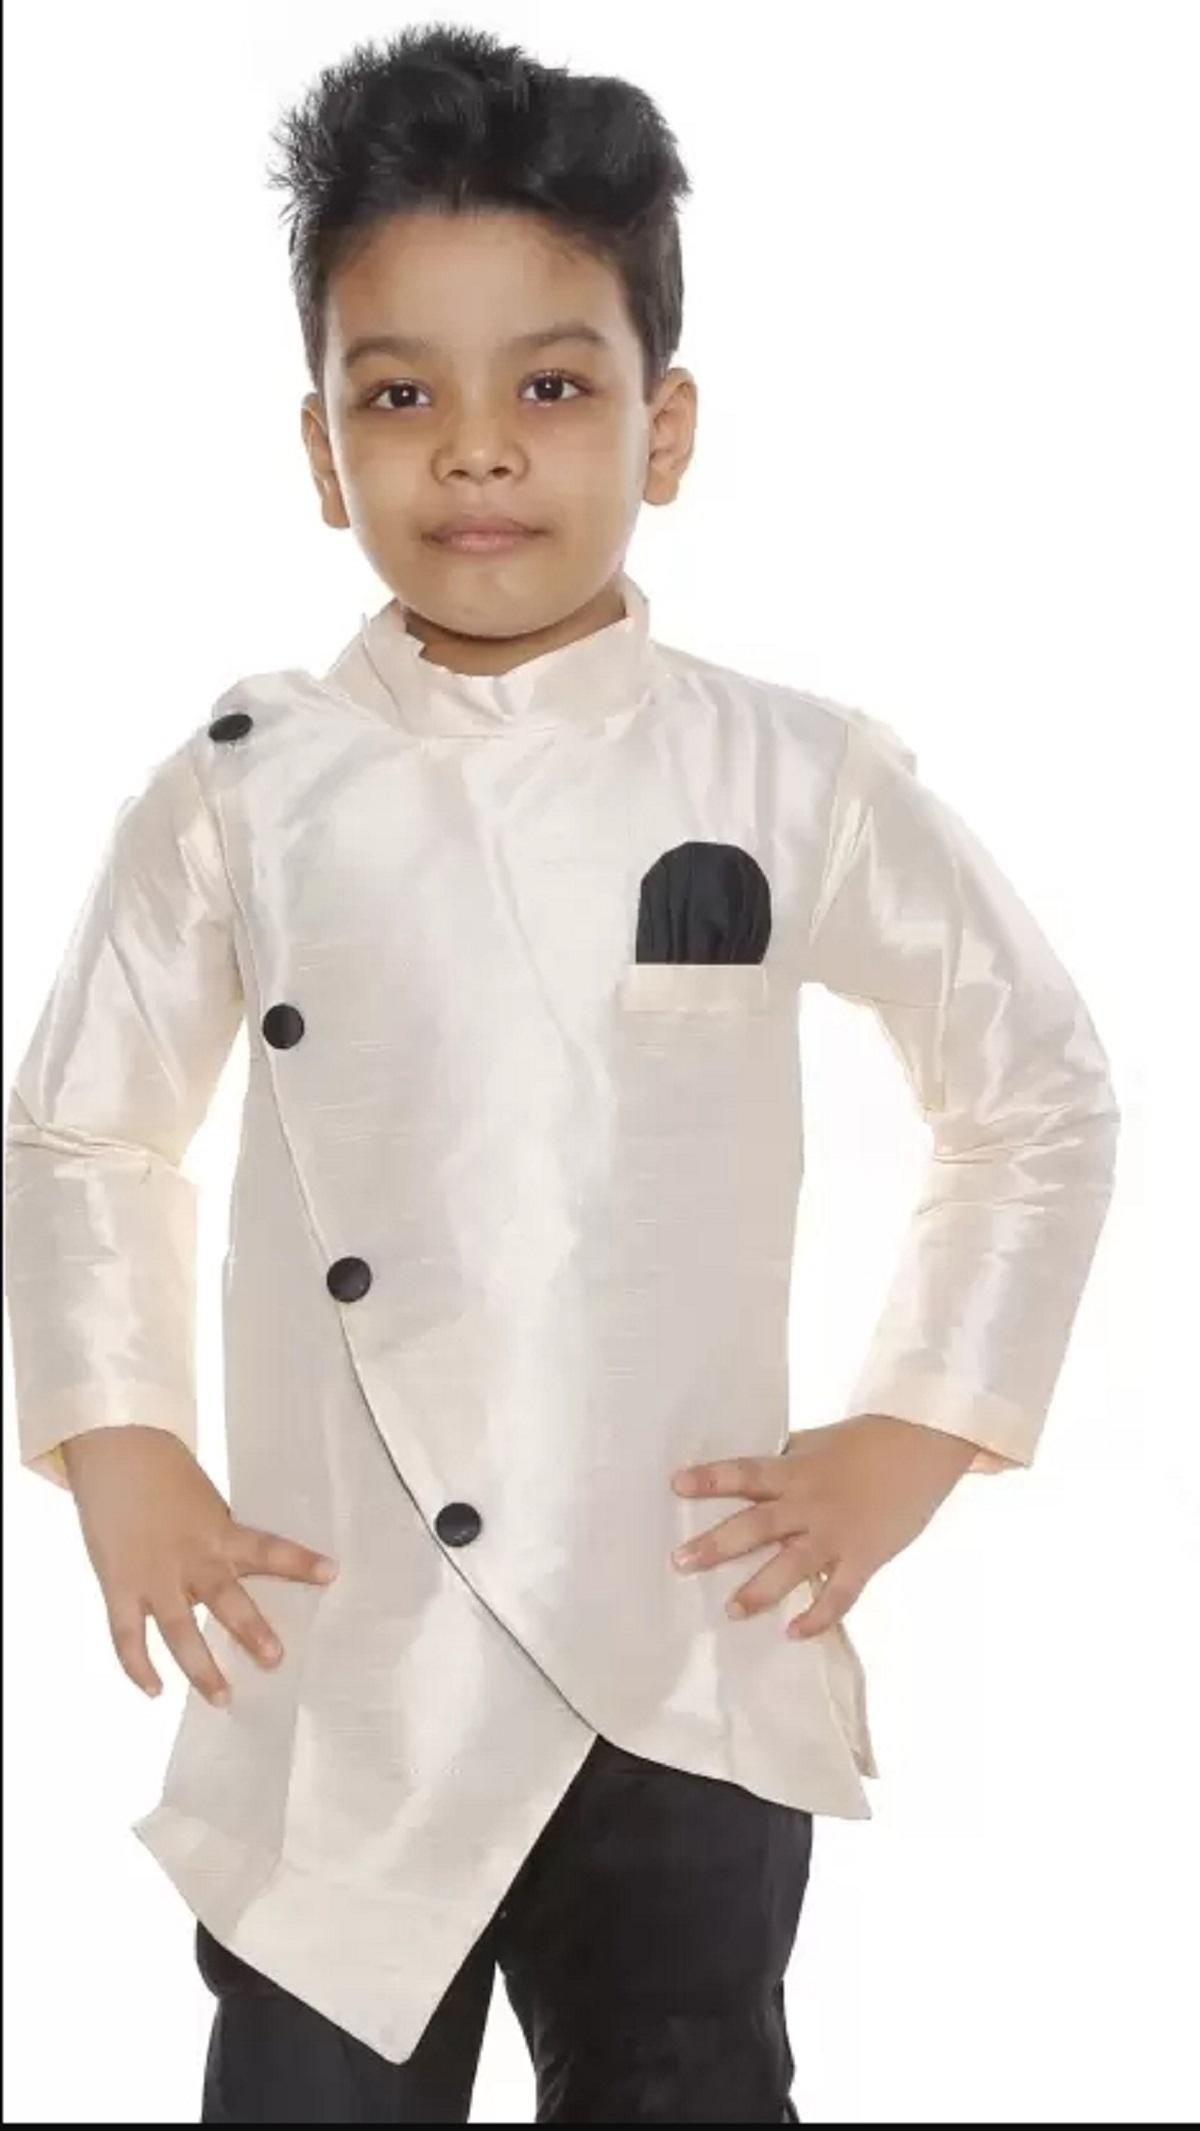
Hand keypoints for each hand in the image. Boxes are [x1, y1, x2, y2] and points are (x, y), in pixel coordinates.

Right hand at [61, 1425, 338, 1706]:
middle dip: (250, 1630)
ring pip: (178, 1629)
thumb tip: (246, 1571)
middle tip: (274, 1660)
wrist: (114, 1451)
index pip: (266, 1548)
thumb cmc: (166, 1473)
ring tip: (223, 1697)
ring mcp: (152, 1576)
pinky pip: (127, 1635)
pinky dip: (137, 1666)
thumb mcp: (206, 1501)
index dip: (299, 1562)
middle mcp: (189, 1557)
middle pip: (224, 1598)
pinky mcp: (117, 1587)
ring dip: (200, 1667)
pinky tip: (154, 1690)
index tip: (333, 1574)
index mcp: (217, 1530)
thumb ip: (222, 1538)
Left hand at [669, 1413, 978, 1637]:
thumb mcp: (820, 1442)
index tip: (675, 1484)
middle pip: (756, 1525)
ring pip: (791, 1566)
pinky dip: (816, 1617)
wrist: (927, 1446)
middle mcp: (810, 1503)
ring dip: (759, 1590)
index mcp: (796, 1470)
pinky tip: (792, 1633)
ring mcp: (836, 1534)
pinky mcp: (864, 1558)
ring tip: (731, 1611)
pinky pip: (838, 1595)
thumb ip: (787, 1460)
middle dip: (716, 1545)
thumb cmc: (870, 1441)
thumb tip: (751, 1471)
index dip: (711, 1478)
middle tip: (680, 1562)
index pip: (745, 1472)